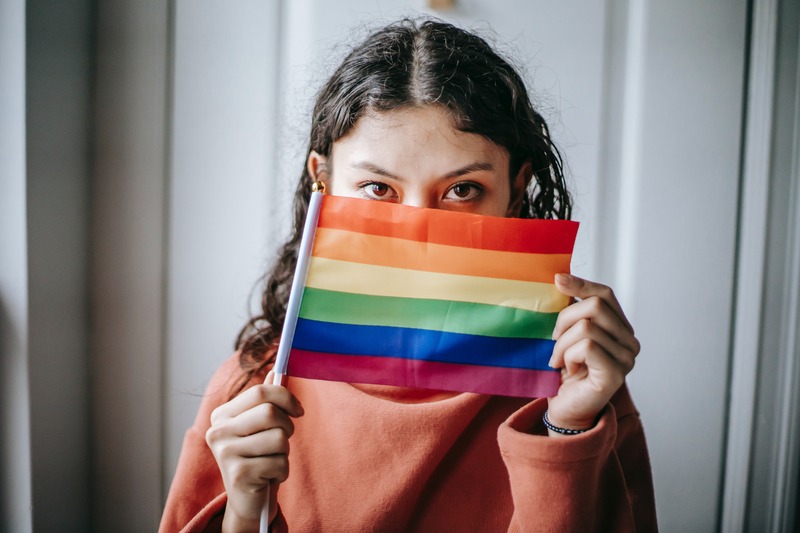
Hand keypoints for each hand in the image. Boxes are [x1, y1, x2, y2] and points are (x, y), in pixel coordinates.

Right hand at [206, 371, 303, 529]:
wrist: (247, 499)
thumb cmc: (257, 457)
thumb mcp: (260, 427)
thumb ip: (265, 400)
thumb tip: (278, 372)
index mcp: (222, 415)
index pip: (260, 392)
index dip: (286, 397)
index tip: (298, 410)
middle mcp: (218, 431)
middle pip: (270, 412)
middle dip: (287, 427)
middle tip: (283, 440)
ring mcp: (225, 453)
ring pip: (278, 438)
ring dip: (284, 451)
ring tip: (271, 460)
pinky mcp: (238, 474)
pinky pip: (279, 462)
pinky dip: (282, 470)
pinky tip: (269, 476)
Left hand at [546, 274, 638, 433]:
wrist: (563, 408)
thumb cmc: (564, 371)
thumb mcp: (565, 333)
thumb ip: (571, 309)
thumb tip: (561, 277)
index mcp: (619, 328)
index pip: (605, 295)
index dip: (582, 284)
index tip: (557, 280)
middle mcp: (629, 342)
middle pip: (594, 307)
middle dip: (564, 320)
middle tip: (554, 341)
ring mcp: (626, 359)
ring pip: (587, 327)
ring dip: (562, 343)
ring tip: (558, 359)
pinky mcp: (616, 374)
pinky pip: (587, 347)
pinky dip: (568, 356)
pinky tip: (567, 369)